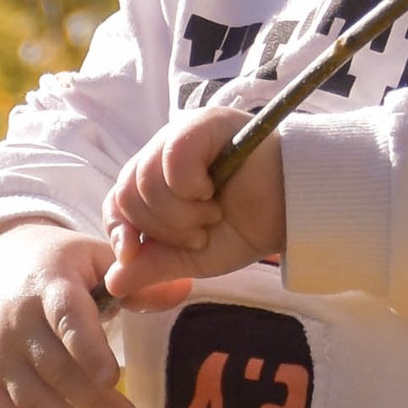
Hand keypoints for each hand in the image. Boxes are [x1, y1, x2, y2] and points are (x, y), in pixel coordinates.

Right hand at [0, 223, 135, 407]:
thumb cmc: (61, 265)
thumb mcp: (94, 258)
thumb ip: (134, 281)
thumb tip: (183, 290)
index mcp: (50, 286)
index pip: (66, 318)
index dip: (87, 349)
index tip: (113, 377)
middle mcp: (18, 322)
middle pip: (54, 369)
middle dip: (93, 402)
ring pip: (31, 400)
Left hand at [104, 106, 284, 302]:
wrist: (295, 210)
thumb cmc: (248, 226)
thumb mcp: (194, 257)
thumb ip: (154, 267)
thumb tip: (113, 283)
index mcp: (156, 179)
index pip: (116, 201)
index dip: (119, 229)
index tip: (133, 252)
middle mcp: (162, 152)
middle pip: (127, 193)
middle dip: (163, 228)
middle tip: (200, 232)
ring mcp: (180, 134)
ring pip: (146, 180)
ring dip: (181, 213)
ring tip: (212, 214)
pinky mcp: (200, 124)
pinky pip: (171, 160)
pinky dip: (189, 188)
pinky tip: (213, 192)